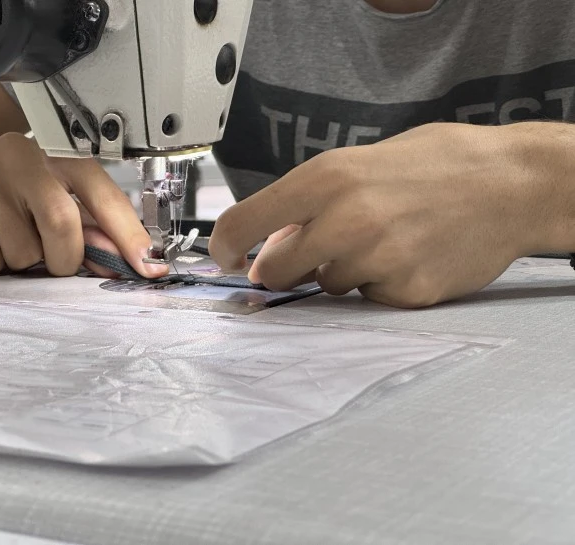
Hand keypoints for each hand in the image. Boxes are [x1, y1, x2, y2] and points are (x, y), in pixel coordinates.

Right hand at [0, 133, 167, 276]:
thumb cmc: (18, 206)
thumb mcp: (62, 211)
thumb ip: (98, 235)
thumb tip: (136, 264)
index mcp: (59, 156)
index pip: (103, 195)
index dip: (129, 235)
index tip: (148, 267)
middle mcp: (20, 155)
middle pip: (62, 222)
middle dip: (65, 259)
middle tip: (55, 263)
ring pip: (22, 251)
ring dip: (25, 265)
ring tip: (13, 243)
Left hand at [210, 122, 547, 307]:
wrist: (511, 183)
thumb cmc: (435, 165)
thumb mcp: (361, 163)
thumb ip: (311, 202)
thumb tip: (269, 244)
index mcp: (328, 178)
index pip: (246, 221)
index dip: (225, 245)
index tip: (225, 258)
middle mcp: (346, 219)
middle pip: (277, 269)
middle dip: (284, 267)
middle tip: (308, 255)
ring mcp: (378, 259)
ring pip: (327, 286)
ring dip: (341, 271)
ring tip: (384, 240)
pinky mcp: (406, 292)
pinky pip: (369, 299)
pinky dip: (379, 285)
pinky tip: (408, 257)